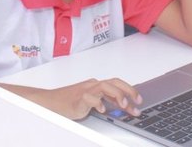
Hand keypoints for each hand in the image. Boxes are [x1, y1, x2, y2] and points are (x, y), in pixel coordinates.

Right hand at [7, 78, 142, 120]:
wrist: (51, 102)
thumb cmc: (71, 101)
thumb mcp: (93, 102)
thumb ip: (107, 101)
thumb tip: (124, 106)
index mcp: (98, 85)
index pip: (117, 84)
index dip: (130, 90)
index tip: (139, 101)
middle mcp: (93, 85)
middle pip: (114, 82)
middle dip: (128, 91)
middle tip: (137, 102)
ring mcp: (86, 90)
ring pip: (104, 86)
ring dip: (116, 95)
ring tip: (124, 105)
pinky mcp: (78, 99)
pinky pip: (89, 98)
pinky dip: (98, 103)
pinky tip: (102, 110)